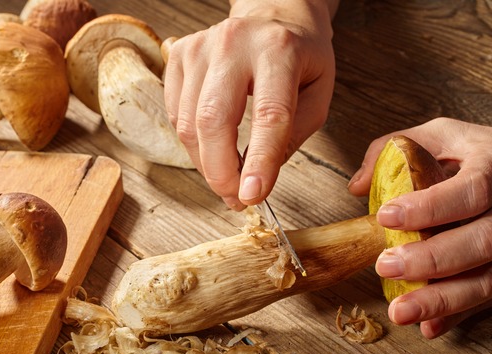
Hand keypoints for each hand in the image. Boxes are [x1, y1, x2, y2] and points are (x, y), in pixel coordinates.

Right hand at [163, 0, 337, 209]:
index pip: (268, 114)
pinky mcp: (178, 55)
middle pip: (213, 120)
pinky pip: (175, 115)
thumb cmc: (298, 57)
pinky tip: (212, 143)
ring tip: (227, 176)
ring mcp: (200, 47)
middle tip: (234, 197)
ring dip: (205, 163)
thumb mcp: (317, 95)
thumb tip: (254, 180)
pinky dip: (192, 142)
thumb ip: (290, 137)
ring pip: (188, 124)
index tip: (253, 196)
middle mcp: (234, 43)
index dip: (260, 162)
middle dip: (220, 171)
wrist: (272, 14)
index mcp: (279, 50)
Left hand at [348, 117, 491, 337]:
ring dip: (443, 299)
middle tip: (384, 266)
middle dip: (430, 260)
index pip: (472, 189)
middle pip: (483, 240)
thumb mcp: (440, 135)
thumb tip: (357, 187)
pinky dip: (459, 315)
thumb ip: (395, 150)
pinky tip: (429, 326)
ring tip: (400, 311)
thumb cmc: (476, 152)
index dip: (429, 207)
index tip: (386, 217)